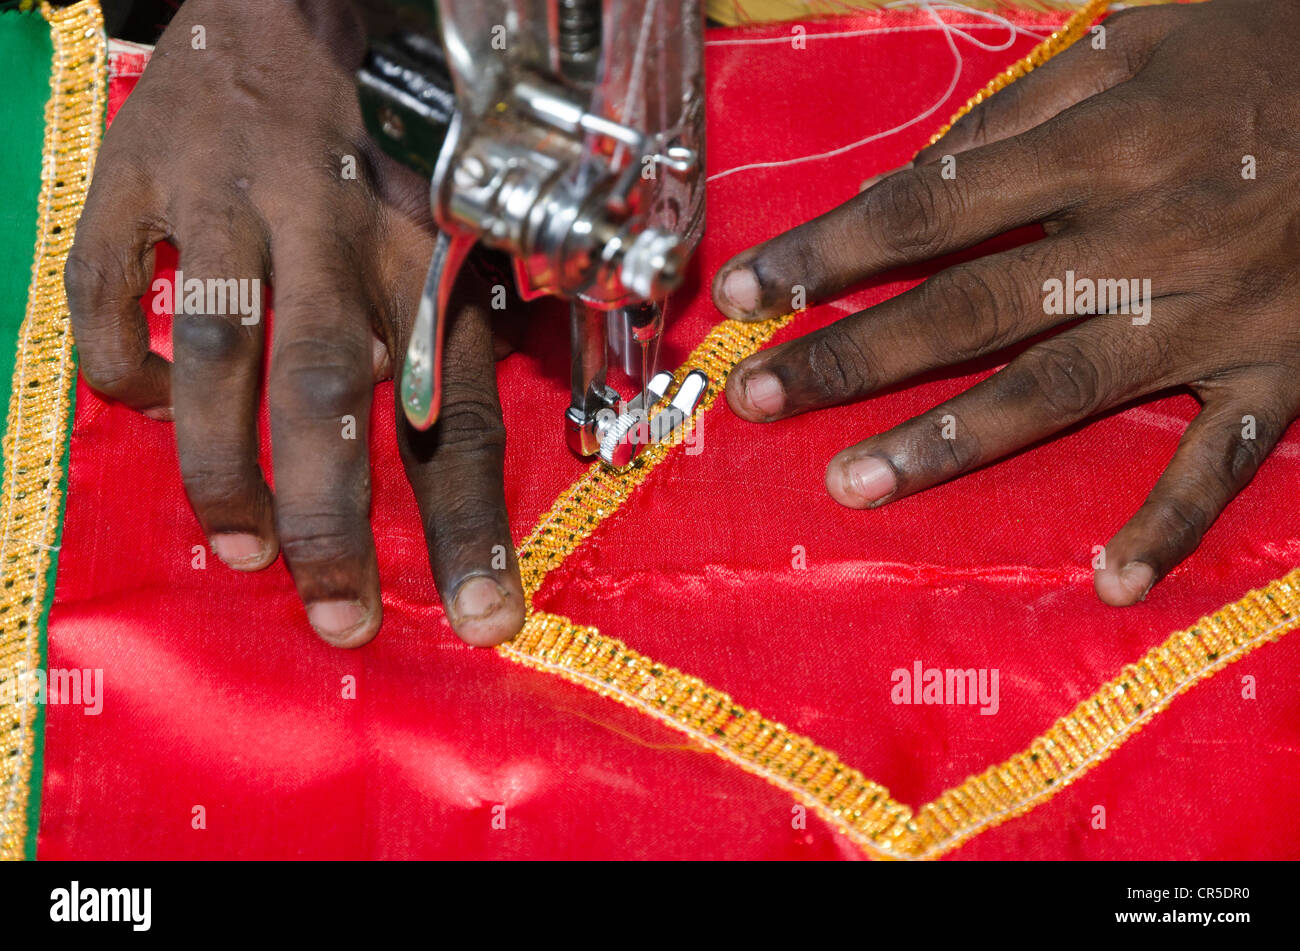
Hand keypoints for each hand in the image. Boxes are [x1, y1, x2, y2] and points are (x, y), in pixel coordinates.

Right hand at [65, 0, 524, 646]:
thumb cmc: (410, 109)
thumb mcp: (482, 199)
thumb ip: (503, 303)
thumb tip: (554, 413)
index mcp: (429, 250)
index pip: (457, 412)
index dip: (473, 528)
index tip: (487, 623)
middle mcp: (332, 237)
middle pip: (328, 404)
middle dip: (332, 529)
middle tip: (340, 622)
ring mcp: (227, 203)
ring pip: (214, 363)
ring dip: (223, 474)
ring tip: (245, 551)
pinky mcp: (140, 176)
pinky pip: (106, 294)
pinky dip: (120, 366)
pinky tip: (147, 404)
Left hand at [712, 0, 1299, 606]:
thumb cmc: (1268, 52)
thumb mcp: (1142, 40)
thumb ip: (1022, 118)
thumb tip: (910, 187)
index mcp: (1105, 145)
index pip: (930, 208)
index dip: (829, 252)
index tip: (744, 292)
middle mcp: (1144, 238)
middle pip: (970, 307)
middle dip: (853, 356)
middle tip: (757, 400)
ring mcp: (1212, 316)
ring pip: (1059, 390)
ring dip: (950, 442)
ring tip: (854, 483)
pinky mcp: (1281, 370)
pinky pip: (1222, 460)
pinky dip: (1171, 521)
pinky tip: (1111, 579)